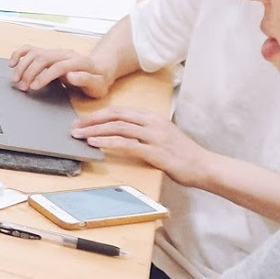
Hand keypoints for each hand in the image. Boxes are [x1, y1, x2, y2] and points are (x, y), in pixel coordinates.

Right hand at [8, 45, 114, 97]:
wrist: (98, 71)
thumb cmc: (97, 81)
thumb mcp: (97, 85)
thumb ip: (85, 79)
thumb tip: (70, 75)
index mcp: (78, 61)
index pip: (57, 66)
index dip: (44, 76)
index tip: (33, 87)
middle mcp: (64, 53)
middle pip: (42, 58)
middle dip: (29, 72)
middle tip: (22, 87)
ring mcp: (55, 52)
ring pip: (34, 53)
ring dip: (22, 66)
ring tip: (16, 80)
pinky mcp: (47, 53)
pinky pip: (30, 49)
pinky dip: (19, 54)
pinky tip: (12, 63)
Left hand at [71, 106, 211, 185]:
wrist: (206, 167)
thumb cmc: (183, 154)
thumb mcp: (162, 136)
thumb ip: (143, 131)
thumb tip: (120, 132)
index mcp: (152, 117)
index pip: (120, 111)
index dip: (98, 114)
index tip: (82, 120)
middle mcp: (152, 123)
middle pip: (115, 116)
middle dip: (91, 120)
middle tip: (74, 126)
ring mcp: (154, 137)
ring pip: (118, 128)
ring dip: (95, 130)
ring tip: (78, 134)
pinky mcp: (155, 152)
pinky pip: (127, 144)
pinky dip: (108, 142)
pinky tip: (95, 143)